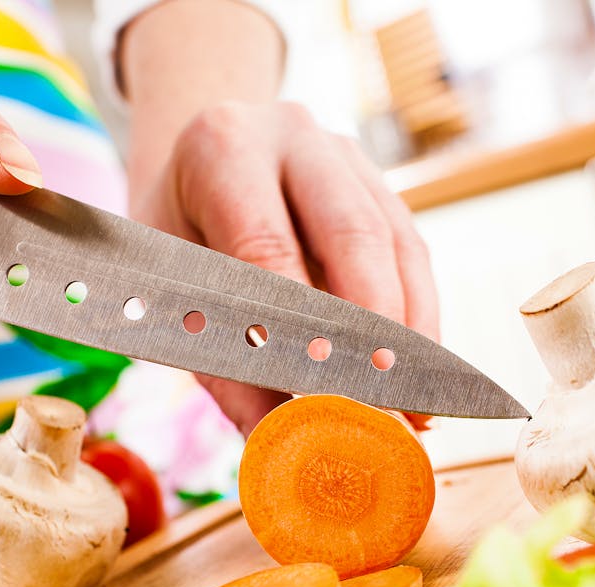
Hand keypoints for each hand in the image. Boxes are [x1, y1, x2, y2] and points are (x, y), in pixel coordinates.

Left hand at [128, 101, 439, 436]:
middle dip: (378, 334)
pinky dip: (420, 317)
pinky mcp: (379, 182)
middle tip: (390, 412)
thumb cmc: (177, 233)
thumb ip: (224, 364)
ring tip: (416, 408)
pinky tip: (419, 375)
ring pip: (397, 243)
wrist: (194, 156)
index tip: (329, 398)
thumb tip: (278, 443)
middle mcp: (293, 136)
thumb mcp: (173, 287)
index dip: (305, 327)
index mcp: (222, 148)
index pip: (269, 246)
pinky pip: (413, 251)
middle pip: (354, 235)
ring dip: (413, 333)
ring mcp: (345, 153)